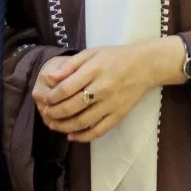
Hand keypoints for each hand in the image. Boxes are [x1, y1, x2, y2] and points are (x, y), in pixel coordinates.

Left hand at [32, 38, 185, 141]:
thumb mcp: (92, 53)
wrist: (145, 66)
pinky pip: (98, 131)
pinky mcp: (118, 115)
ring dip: (64, 127)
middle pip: (71, 107)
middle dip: (54, 113)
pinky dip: (83, 136)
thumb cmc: (115, 57)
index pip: (65, 89)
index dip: (51, 97)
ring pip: (82, 122)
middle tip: (46, 114)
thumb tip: (49, 78)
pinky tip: (72, 136)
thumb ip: (70, 65)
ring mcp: (111, 104)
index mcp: (93, 70)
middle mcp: (102, 88)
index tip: (45, 100)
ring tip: (54, 125)